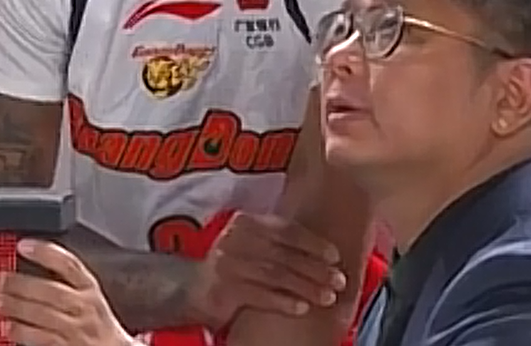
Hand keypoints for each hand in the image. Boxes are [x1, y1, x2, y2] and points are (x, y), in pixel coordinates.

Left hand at [0, 239, 135, 345]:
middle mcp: (85, 307)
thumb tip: (25, 258)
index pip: (69, 265)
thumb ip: (61, 278)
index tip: (22, 245)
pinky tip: (6, 327)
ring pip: (44, 316)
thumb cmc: (94, 320)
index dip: (45, 253)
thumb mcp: (86, 293)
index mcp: (89, 288)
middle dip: (21, 285)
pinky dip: (23, 333)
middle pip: (51, 291)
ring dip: (16, 308)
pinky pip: (44, 340)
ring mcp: (78, 330)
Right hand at [187, 212, 345, 326]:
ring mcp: (226, 263)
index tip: (336, 257)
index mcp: (245, 222)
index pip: (285, 229)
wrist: (190, 287)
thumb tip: (326, 252)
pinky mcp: (222, 288)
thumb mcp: (252, 245)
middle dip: (316, 268)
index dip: (313, 243)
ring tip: (328, 297)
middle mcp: (233, 238)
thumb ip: (279, 243)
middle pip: (283, 253)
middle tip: (339, 281)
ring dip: (306, 286)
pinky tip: (302, 308)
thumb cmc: (234, 266)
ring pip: (275, 274)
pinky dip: (283, 301)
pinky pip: (259, 295)